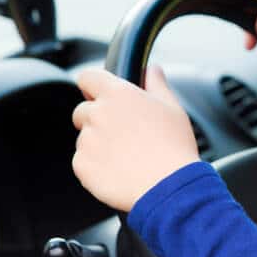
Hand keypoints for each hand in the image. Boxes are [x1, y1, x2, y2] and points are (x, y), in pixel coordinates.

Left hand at [72, 65, 199, 211]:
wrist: (169, 187)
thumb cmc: (174, 146)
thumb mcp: (173, 108)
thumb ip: (157, 84)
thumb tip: (152, 70)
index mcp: (118, 94)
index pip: (87, 77)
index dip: (94, 86)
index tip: (101, 95)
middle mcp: (97, 114)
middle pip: (82, 110)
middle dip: (96, 119)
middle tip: (122, 133)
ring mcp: (87, 141)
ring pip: (84, 138)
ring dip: (98, 144)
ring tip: (126, 156)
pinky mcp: (82, 166)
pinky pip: (82, 162)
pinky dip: (96, 165)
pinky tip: (120, 169)